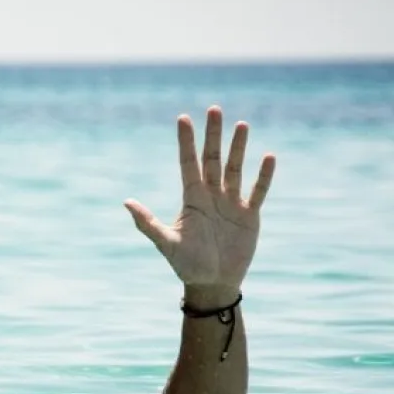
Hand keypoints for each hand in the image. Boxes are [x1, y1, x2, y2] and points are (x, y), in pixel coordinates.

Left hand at [124, 106, 274, 293]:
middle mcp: (211, 195)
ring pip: (235, 169)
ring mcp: (231, 203)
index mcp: (191, 198)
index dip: (186, 141)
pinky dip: (263, 176)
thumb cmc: (186, 264)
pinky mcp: (249, 215)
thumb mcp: (166, 242)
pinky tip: (268, 156)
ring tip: (241, 125)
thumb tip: (126, 202)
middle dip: (213, 135)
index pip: (187, 163)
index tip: (183, 118)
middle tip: (215, 109)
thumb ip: (147, 222)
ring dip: (238, 148)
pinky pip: (257, 192)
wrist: (212, 284)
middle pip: (212, 159)